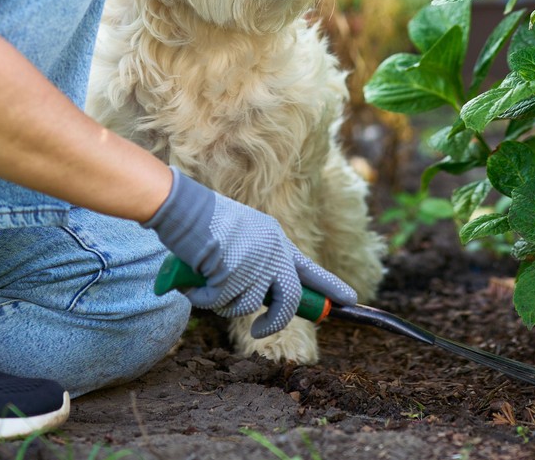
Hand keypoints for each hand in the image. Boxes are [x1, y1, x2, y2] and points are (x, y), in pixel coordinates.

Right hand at [142, 169, 356, 337]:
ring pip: (246, 306)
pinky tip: (194, 282)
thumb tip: (259, 297)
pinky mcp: (232, 272)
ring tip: (207, 285)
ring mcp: (254, 261)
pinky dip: (203, 298)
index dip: (331, 287)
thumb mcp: (242, 236)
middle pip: (288, 299)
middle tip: (259, 329)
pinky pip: (220, 303)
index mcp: (275, 240)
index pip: (310, 268)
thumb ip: (256, 260)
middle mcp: (271, 250)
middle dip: (274, 321)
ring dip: (224, 304)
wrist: (183, 206)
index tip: (351, 300)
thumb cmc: (204, 223)